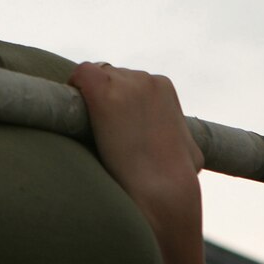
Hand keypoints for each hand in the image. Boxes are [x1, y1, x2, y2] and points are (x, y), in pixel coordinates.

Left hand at [69, 62, 203, 237]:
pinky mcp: (100, 88)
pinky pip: (79, 75)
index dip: (118, 102)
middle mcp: (144, 78)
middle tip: (102, 131)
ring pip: (94, 78)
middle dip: (104, 100)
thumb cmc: (177, 178)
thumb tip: (176, 140)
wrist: (163, 188)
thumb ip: (178, 134)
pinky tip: (76, 114)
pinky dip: (74, 89)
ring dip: (90, 100)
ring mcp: (122, 82)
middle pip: (110, 77)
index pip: (128, 81)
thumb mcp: (189, 149)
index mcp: (164, 86)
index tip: (115, 126)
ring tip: (91, 130)